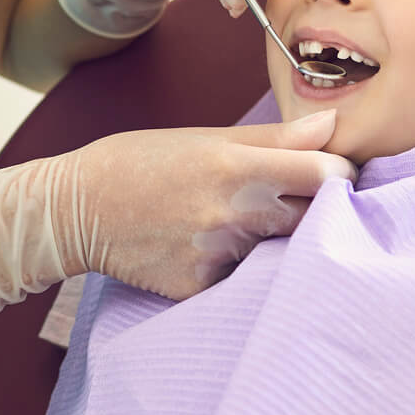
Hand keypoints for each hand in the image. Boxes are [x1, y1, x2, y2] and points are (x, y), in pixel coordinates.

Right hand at [0, 110, 354, 333]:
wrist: (74, 210)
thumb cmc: (140, 163)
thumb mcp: (203, 139)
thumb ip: (272, 139)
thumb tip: (331, 126)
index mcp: (235, 166)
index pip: (326, 174)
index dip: (340, 175)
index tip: (335, 176)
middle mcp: (230, 212)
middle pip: (312, 218)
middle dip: (314, 212)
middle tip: (296, 203)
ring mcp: (215, 254)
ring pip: (274, 252)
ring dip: (270, 241)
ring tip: (236, 225)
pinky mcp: (198, 288)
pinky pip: (237, 281)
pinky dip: (232, 269)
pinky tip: (204, 251)